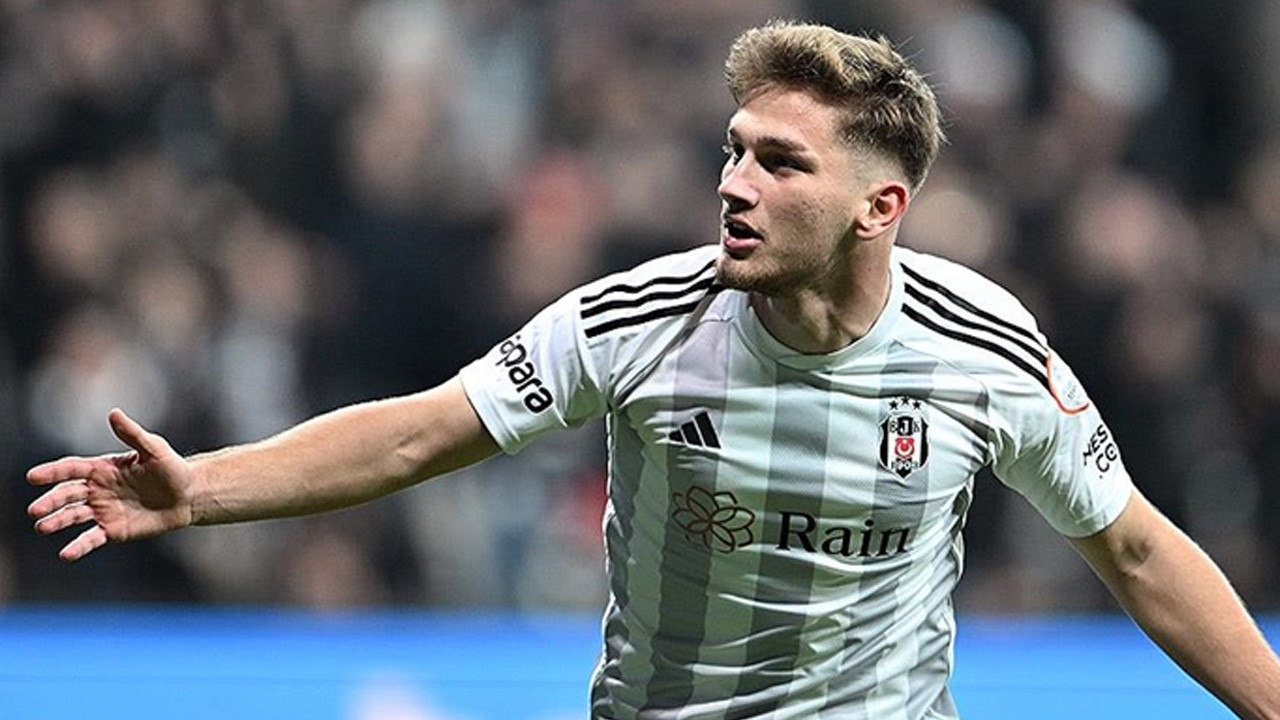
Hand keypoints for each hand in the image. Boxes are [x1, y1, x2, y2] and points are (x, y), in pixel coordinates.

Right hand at [27, 409, 194, 560]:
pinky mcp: (113, 530)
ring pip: (74, 516)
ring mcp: (103, 511)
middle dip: (50, 502)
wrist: (188, 496)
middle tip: (34, 510)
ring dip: (57, 522)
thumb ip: (132, 434)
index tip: (33, 477)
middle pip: (67, 495)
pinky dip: (78, 547)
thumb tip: (114, 413)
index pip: (71, 469)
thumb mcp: (154, 449)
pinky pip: (91, 539)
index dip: (52, 472)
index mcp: (102, 469)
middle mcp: (98, 490)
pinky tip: (66, 554)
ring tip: (43, 527)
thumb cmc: (172, 468)